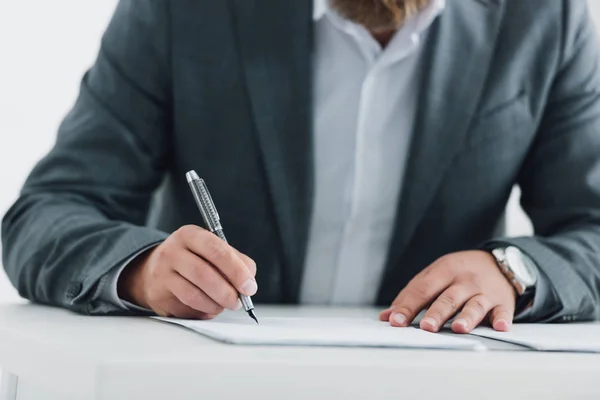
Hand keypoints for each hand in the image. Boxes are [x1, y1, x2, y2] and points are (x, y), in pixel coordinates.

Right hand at [118, 225, 256, 318]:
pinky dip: (202, 311)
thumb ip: (235, 261)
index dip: (236, 270)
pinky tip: (207, 307)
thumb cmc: (191, 259)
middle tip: (238, 301)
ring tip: (223, 305)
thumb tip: (249, 282)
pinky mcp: (158, 295)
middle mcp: (172, 251)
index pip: (216, 250)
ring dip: (215, 305)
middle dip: (226, 292)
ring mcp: (162, 274)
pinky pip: (185, 308)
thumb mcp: (211, 250)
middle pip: (203, 274)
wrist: (153, 270)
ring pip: (193, 295)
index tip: (249, 286)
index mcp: (190, 235)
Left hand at [379, 251, 515, 332]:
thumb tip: (387, 317)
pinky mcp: (503, 301)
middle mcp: (464, 280)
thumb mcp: (434, 276)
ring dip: (468, 317)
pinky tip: (499, 327)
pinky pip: (503, 311)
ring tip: (459, 328)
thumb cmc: (459, 273)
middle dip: (436, 313)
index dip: (408, 306)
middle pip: (448, 298)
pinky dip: (502, 319)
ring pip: (475, 305)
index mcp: (443, 271)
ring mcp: (485, 291)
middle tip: (426, 327)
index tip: (395, 321)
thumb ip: (411, 295)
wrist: (499, 262)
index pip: (422, 289)